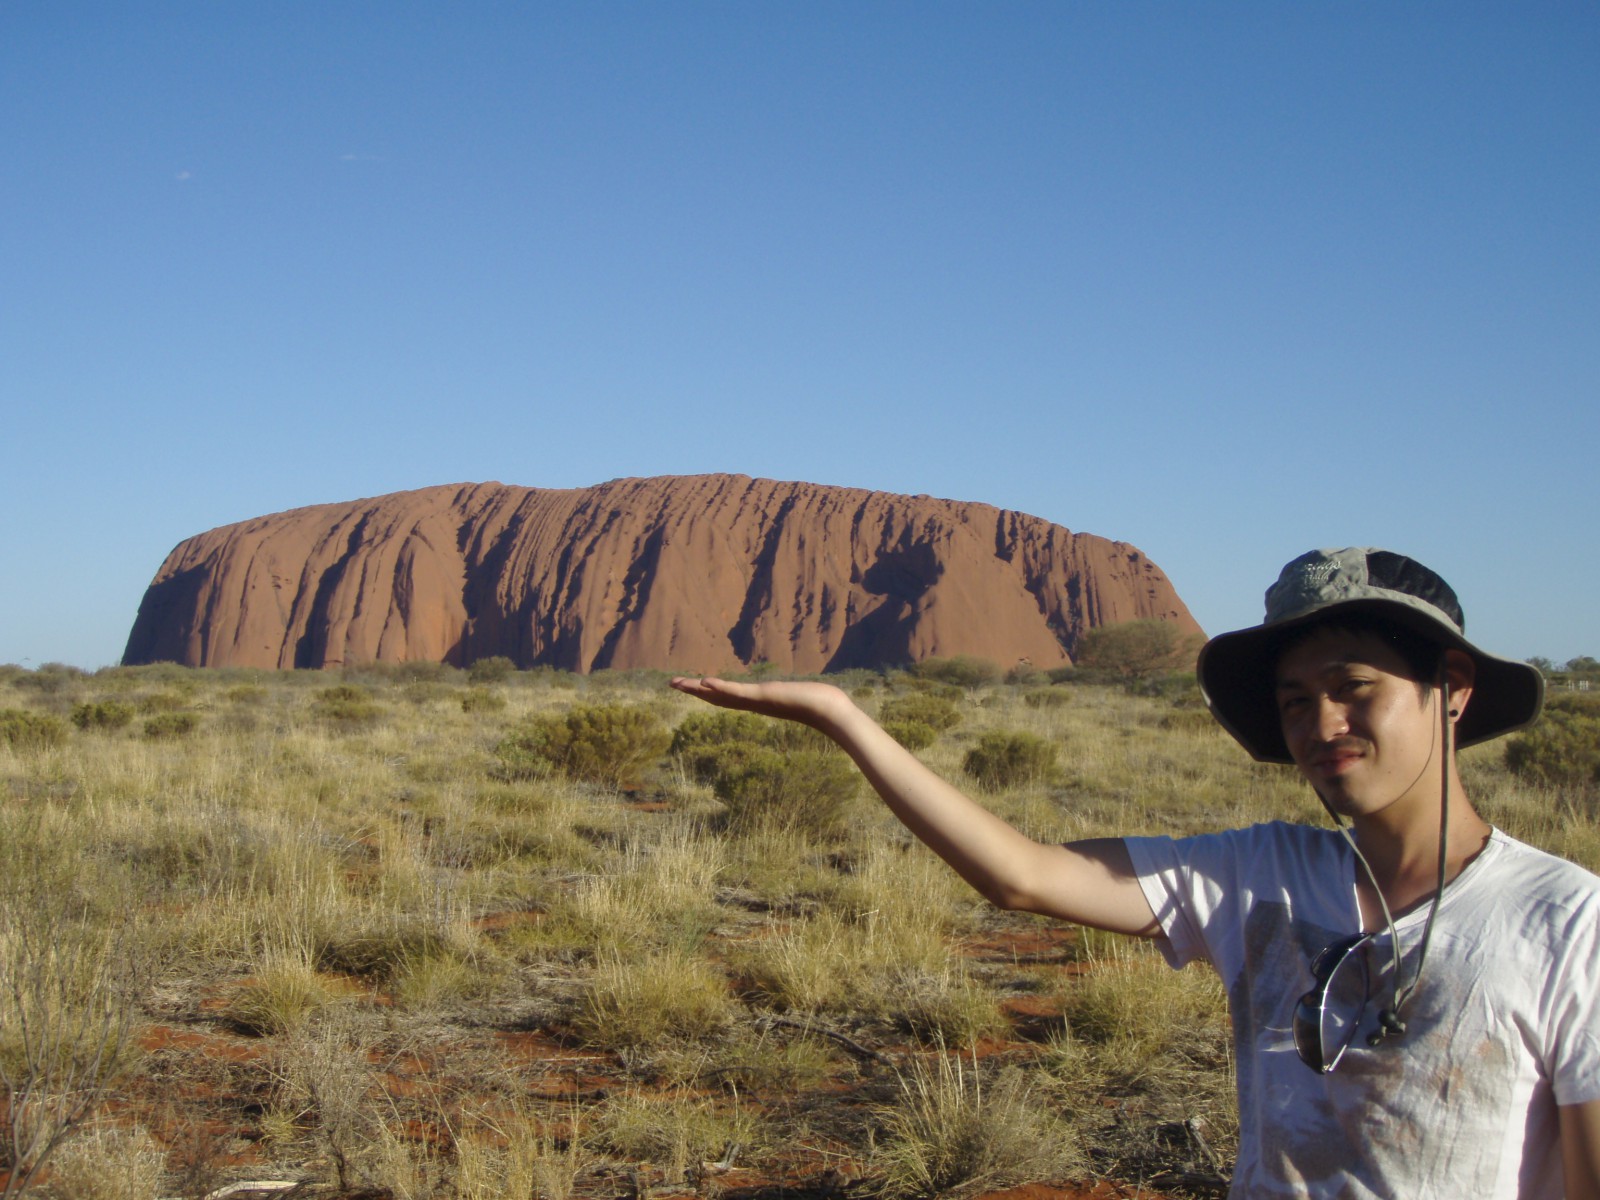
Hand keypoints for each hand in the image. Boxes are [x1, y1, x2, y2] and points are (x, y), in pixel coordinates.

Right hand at [668, 676, 855, 730]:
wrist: (831, 712)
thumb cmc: (821, 704)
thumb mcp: (800, 695)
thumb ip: (797, 693)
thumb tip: (803, 693)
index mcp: (758, 702)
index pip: (727, 697)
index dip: (708, 692)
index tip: (691, 686)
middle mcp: (753, 704)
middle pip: (717, 698)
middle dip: (693, 691)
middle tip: (671, 683)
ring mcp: (757, 701)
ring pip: (721, 695)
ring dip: (698, 689)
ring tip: (678, 683)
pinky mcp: (764, 696)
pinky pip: (737, 692)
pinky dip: (720, 687)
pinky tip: (704, 681)